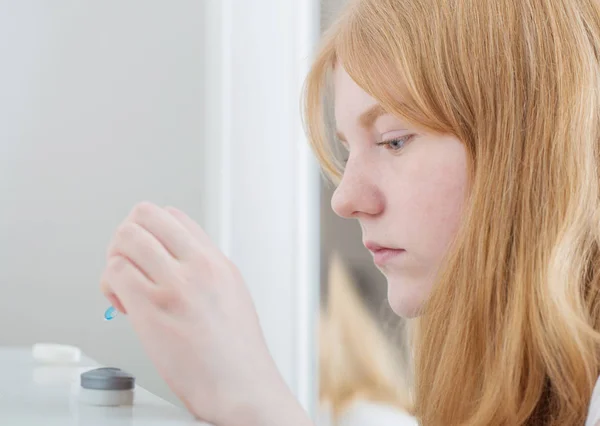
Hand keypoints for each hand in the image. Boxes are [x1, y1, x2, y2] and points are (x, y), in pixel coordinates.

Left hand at [100, 202, 288, 424]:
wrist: (241, 387)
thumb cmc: (236, 352)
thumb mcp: (231, 294)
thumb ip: (202, 270)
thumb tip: (169, 261)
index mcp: (216, 261)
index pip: (173, 215)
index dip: (151, 232)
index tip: (148, 255)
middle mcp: (198, 265)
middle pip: (144, 214)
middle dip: (127, 236)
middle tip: (129, 263)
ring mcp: (175, 284)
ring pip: (125, 237)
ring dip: (114, 258)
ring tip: (124, 286)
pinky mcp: (152, 308)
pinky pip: (115, 271)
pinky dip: (109, 284)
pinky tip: (122, 305)